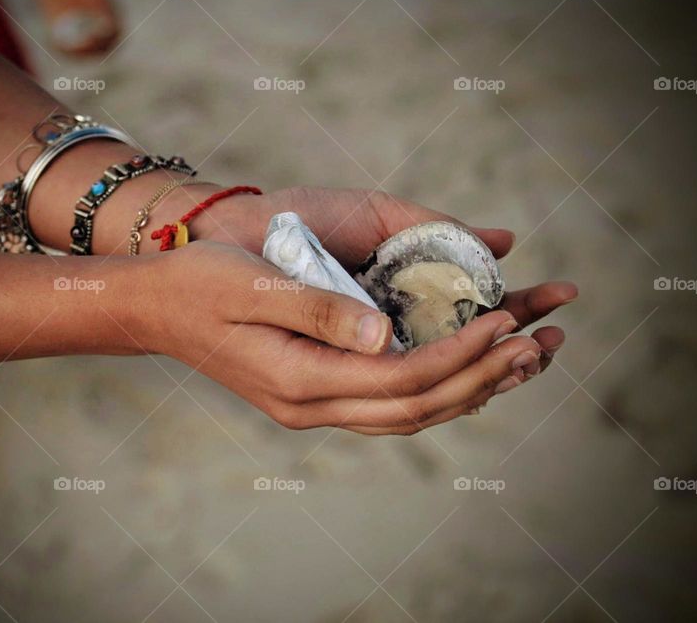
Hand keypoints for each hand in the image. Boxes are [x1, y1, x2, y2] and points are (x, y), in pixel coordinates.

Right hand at [137, 241, 552, 434]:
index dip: (461, 353)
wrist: (155, 306)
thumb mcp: (253, 284)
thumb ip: (317, 309)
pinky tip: (463, 368)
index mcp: (300, 380)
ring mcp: (313, 407)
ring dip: (469, 388)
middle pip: (417, 406)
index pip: (402, 378)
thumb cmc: (199, 282)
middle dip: (484, 376)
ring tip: (522, 360)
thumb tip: (383, 333)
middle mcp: (311, 406)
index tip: (506, 318)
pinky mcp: (314, 393)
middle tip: (540, 342)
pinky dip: (435, 389)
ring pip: (408, 414)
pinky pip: (388, 404)